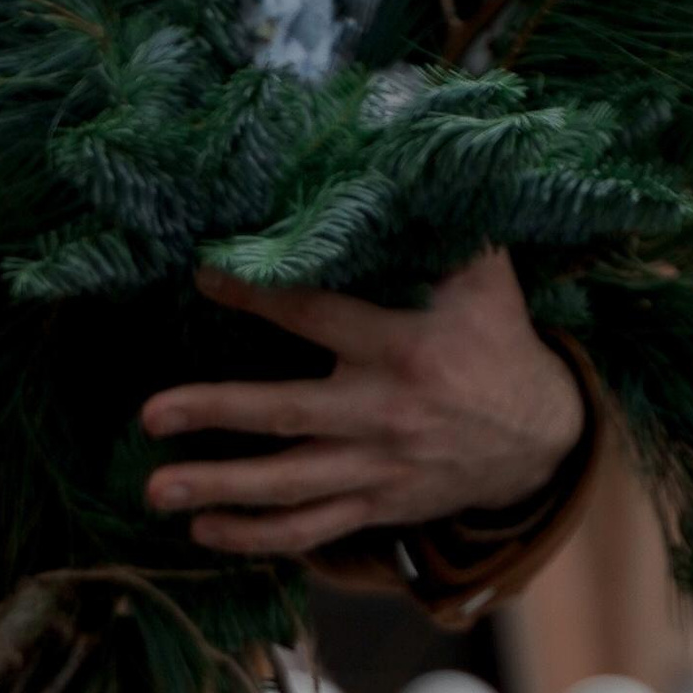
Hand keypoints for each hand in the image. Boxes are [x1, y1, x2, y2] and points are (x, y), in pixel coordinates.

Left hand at [139, 250, 586, 557]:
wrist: (541, 438)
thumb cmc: (498, 342)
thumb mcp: (483, 278)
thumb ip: (438, 228)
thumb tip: (400, 155)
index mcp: (405, 348)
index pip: (317, 315)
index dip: (259, 294)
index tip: (204, 275)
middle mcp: (384, 413)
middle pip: (286, 414)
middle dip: (215, 413)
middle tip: (151, 414)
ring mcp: (377, 469)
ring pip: (288, 486)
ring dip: (219, 490)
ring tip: (155, 490)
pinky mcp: (376, 507)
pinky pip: (308, 529)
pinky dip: (255, 537)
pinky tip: (202, 530)